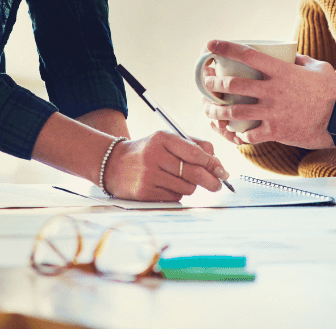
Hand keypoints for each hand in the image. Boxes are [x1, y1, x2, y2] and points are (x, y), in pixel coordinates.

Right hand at [102, 131, 228, 201]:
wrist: (113, 163)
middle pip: (194, 173)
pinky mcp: (145, 192)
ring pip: (187, 187)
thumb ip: (193, 145)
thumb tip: (216, 162)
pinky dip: (177, 193)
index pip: (195, 152)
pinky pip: (174, 197)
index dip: (212, 163)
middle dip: (211, 181)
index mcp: (163, 138)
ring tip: (181, 179)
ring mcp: (149, 175)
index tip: (221, 170)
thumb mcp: (166, 140)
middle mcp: (155, 156)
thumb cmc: (147, 151)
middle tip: (218, 184)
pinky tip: (167, 185)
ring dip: (191, 186)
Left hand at [201, 40, 335, 148]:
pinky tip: (237, 134)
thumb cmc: (333, 93)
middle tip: (208, 83)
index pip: (247, 55)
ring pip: (235, 111)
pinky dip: (241, 135)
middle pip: (233, 84)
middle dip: (215, 83)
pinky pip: (250, 134)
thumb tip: (290, 56)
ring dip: (218, 110)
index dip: (226, 48)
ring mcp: (272, 112)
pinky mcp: (276, 131)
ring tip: (210, 110)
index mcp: (281, 71)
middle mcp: (272, 90)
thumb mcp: (318, 68)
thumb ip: (300, 60)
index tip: (211, 45)